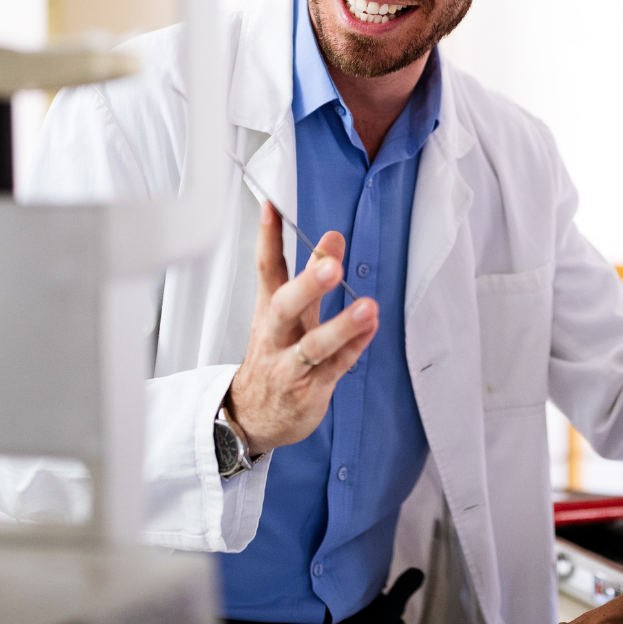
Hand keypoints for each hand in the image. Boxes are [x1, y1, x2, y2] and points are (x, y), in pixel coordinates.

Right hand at [224, 201, 378, 452]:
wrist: (252, 416)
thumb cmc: (273, 358)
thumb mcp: (286, 314)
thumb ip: (310, 276)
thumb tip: (331, 240)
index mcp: (269, 312)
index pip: (265, 269)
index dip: (267, 237)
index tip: (271, 207)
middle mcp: (276, 336)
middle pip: (284, 306)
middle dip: (307, 285)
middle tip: (330, 264)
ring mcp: (291, 365)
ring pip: (312, 345)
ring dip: (340, 325)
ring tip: (366, 307)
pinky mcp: (310, 389)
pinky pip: (334, 368)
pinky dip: (353, 349)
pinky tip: (370, 330)